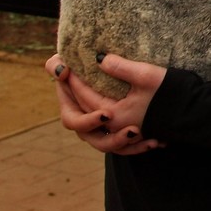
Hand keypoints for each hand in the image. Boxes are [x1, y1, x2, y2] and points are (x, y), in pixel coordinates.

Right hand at [45, 54, 165, 155]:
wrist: (96, 73)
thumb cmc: (76, 67)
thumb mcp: (64, 63)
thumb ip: (55, 65)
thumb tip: (62, 71)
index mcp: (71, 112)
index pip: (75, 122)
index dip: (88, 121)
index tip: (107, 114)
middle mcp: (85, 125)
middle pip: (97, 141)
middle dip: (114, 140)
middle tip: (133, 130)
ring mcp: (100, 130)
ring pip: (113, 147)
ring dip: (129, 145)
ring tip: (145, 136)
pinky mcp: (115, 131)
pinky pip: (126, 146)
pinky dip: (139, 146)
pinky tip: (155, 142)